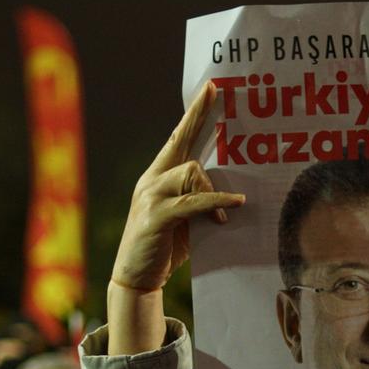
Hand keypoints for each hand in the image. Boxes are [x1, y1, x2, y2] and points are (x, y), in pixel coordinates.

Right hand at [108, 82, 244, 295]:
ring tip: (225, 214)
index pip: (177, 139)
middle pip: (180, 140)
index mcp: (158, 177)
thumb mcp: (185, 219)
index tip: (208, 90)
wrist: (135, 278)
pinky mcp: (156, 215)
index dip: (193, 114)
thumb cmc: (164, 248)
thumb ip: (200, 200)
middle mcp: (152, 179)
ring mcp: (151, 195)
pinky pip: (192, 201)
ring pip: (191, 171)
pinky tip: (233, 206)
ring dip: (214, 190)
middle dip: (198, 115)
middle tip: (215, 91)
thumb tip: (233, 191)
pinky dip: (216, 201)